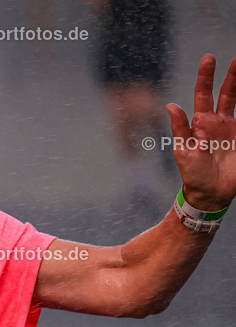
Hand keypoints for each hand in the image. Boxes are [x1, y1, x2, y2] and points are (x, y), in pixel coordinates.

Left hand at [167, 55, 235, 211]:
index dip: (206, 76)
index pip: (204, 93)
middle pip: (228, 92)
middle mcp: (218, 121)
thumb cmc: (192, 173)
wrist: (210, 193)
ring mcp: (232, 128)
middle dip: (232, 74)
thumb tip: (170, 105)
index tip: (209, 58)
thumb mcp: (183, 151)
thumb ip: (180, 128)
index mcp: (201, 122)